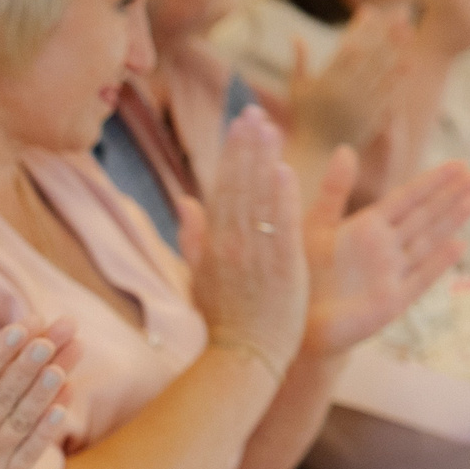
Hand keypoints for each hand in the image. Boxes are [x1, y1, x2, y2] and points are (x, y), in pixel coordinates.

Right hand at [181, 106, 306, 373]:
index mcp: (214, 243)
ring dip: (264, 161)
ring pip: (259, 199)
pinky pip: (281, 227)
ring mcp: (257, 255)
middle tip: (254, 111)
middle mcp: (232, 244)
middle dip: (247, 146)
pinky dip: (281, 200)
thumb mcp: (199, 277)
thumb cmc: (224, 320)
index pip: (223, 187)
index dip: (233, 153)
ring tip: (270, 127)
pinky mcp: (283, 267)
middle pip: (239, 185)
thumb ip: (194, 237)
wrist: (244, 357)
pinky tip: (283, 171)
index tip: (241, 124)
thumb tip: (186, 202)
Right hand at [287, 3, 410, 155]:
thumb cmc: (303, 120)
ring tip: (410, 30)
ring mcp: (360, 103)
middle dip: (386, 30)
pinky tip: (408, 63)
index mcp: (326, 80)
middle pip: (371, 53)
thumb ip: (298, 62)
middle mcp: (345, 89)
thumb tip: (296, 36)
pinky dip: (398, 78)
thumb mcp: (296, 90)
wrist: (315, 154)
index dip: (360, 27)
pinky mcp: (372, 117)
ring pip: (382, 70)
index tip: (370, 10)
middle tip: (401, 10)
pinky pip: (388, 93)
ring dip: (398, 48)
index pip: (348, 46)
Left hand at [300, 153, 469, 356]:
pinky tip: (460, 245)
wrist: (297, 322)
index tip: (460, 163)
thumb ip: (333, 190)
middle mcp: (384, 247)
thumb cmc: (301, 274)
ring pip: (427, 241)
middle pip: (424, 216)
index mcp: (366, 227)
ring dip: (451, 221)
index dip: (432, 181)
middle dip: (451, 195)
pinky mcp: (393, 301)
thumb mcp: (315, 226)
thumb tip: (346, 149)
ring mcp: (392, 273)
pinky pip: (420, 278)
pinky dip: (439, 263)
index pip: (407, 198)